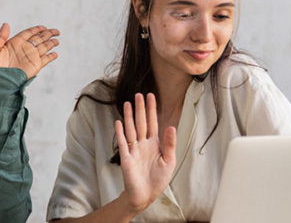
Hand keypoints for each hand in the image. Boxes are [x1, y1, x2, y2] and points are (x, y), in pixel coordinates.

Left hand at [0, 23, 59, 78]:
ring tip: (57, 39)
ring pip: (44, 47)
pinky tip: (55, 53)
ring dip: (51, 43)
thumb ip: (0, 36)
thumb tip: (6, 24)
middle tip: (56, 31)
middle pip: (38, 38)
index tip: (43, 27)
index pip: (28, 33)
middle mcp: (24, 49)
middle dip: (47, 34)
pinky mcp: (35, 66)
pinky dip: (51, 56)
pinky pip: (45, 59)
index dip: (36, 29)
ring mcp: (30, 57)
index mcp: (14, 43)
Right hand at [115, 93, 175, 213]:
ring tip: (128, 103)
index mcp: (153, 144)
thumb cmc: (157, 179)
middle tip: (138, 94)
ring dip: (129, 117)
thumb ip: (170, 144)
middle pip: (141, 122)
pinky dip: (120, 133)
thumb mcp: (169, 161)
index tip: (151, 96)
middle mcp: (142, 144)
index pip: (152, 122)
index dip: (152, 110)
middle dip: (140, 108)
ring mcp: (133, 150)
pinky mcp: (126, 158)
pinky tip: (119, 122)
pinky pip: (123, 143)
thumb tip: (171, 126)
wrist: (146, 195)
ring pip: (131, 129)